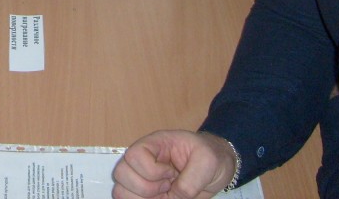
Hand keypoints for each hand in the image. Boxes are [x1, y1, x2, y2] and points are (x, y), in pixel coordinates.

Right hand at [112, 130, 234, 198]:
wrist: (217, 169)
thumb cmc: (211, 156)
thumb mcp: (208, 161)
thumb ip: (193, 177)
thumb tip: (176, 192)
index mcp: (154, 145)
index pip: (134, 155)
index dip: (150, 170)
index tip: (172, 173)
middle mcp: (143, 160)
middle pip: (120, 173)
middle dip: (144, 187)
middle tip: (167, 186)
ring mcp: (143, 178)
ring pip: (120, 190)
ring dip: (140, 198)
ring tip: (162, 195)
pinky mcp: (147, 194)